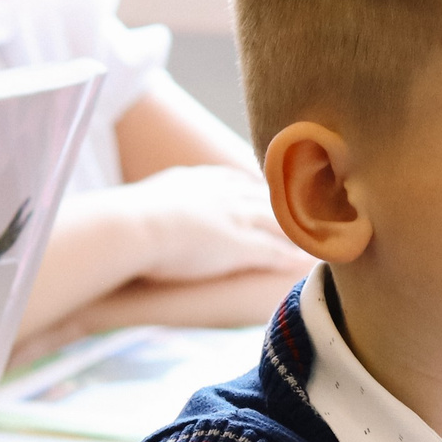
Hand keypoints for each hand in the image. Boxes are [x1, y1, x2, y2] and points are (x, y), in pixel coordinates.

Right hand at [107, 164, 306, 283]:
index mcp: (196, 180)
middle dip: (291, 202)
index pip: (237, 180)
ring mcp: (232, 218)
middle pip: (267, 195)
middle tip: (313, 207)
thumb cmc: (121, 222)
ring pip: (279, 221)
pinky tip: (307, 262)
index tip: (274, 190)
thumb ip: (150, 208)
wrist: (126, 228)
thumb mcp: (141, 204)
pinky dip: (292, 255)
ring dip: (301, 230)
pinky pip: (274, 250)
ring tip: (321, 235)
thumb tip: (131, 217)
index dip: (258, 188)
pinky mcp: (238, 245)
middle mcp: (221, 194)